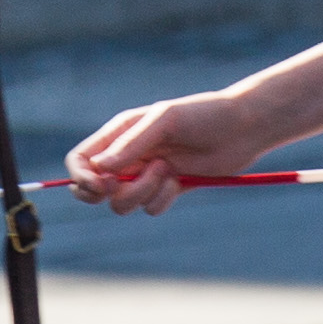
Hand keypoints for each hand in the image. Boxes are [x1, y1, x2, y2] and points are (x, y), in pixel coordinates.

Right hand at [62, 88, 267, 215]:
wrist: (241, 129)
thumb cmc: (203, 115)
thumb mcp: (165, 121)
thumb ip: (132, 144)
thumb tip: (99, 168)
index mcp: (120, 133)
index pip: (81, 159)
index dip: (81, 177)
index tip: (101, 186)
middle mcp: (128, 155)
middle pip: (92, 188)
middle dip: (105, 194)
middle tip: (126, 184)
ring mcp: (146, 174)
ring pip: (122, 203)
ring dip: (142, 193)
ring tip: (167, 171)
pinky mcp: (167, 189)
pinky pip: (150, 208)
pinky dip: (163, 198)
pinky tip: (181, 181)